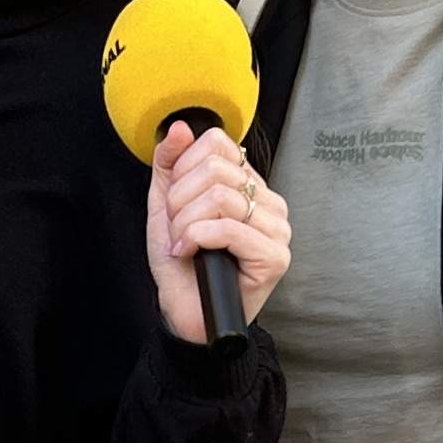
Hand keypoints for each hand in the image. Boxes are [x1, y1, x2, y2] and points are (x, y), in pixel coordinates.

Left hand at [147, 120, 291, 344]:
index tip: (176, 203)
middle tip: (179, 230)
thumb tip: (180, 127)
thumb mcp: (165, 206)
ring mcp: (277, 229)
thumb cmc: (181, 265)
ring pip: (220, 197)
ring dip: (186, 224)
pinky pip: (228, 228)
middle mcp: (269, 202)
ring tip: (184, 245)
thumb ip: (169, 164)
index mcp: (249, 185)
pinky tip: (190, 254)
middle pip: (215, 169)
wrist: (185, 315)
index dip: (184, 169)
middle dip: (180, 201)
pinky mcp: (275, 257)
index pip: (217, 143)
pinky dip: (196, 239)